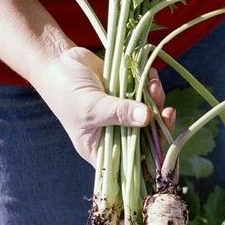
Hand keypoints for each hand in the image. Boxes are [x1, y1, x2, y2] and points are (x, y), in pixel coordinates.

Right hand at [32, 46, 169, 165]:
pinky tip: (150, 77)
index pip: (130, 164)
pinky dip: (151, 86)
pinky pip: (146, 95)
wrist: (57, 60)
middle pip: (146, 139)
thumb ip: (119, 113)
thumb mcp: (92, 106)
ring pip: (149, 115)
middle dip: (159, 126)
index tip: (164, 147)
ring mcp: (122, 114)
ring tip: (154, 86)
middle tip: (167, 112)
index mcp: (101, 150)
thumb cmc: (66, 91)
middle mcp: (114, 135)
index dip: (150, 160)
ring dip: (156, 101)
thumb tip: (147, 117)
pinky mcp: (127, 94)